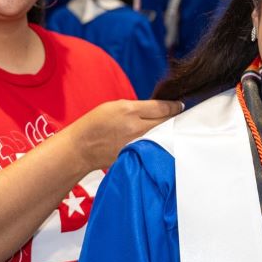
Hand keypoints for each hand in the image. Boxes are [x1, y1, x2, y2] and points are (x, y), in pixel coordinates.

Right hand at [63, 99, 182, 172]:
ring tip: (172, 127)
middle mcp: (136, 128)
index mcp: (130, 111)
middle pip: (167, 121)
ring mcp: (137, 144)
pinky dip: (159, 143)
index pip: (162, 107)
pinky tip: (160, 140)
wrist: (81, 148)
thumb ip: (139, 107)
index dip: (175, 105)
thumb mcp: (115, 106)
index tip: (180, 105)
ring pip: (163, 135)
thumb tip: (160, 108)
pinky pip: (154, 147)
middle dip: (175, 118)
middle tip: (180, 115)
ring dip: (169, 131)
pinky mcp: (136, 155)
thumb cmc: (95, 124)